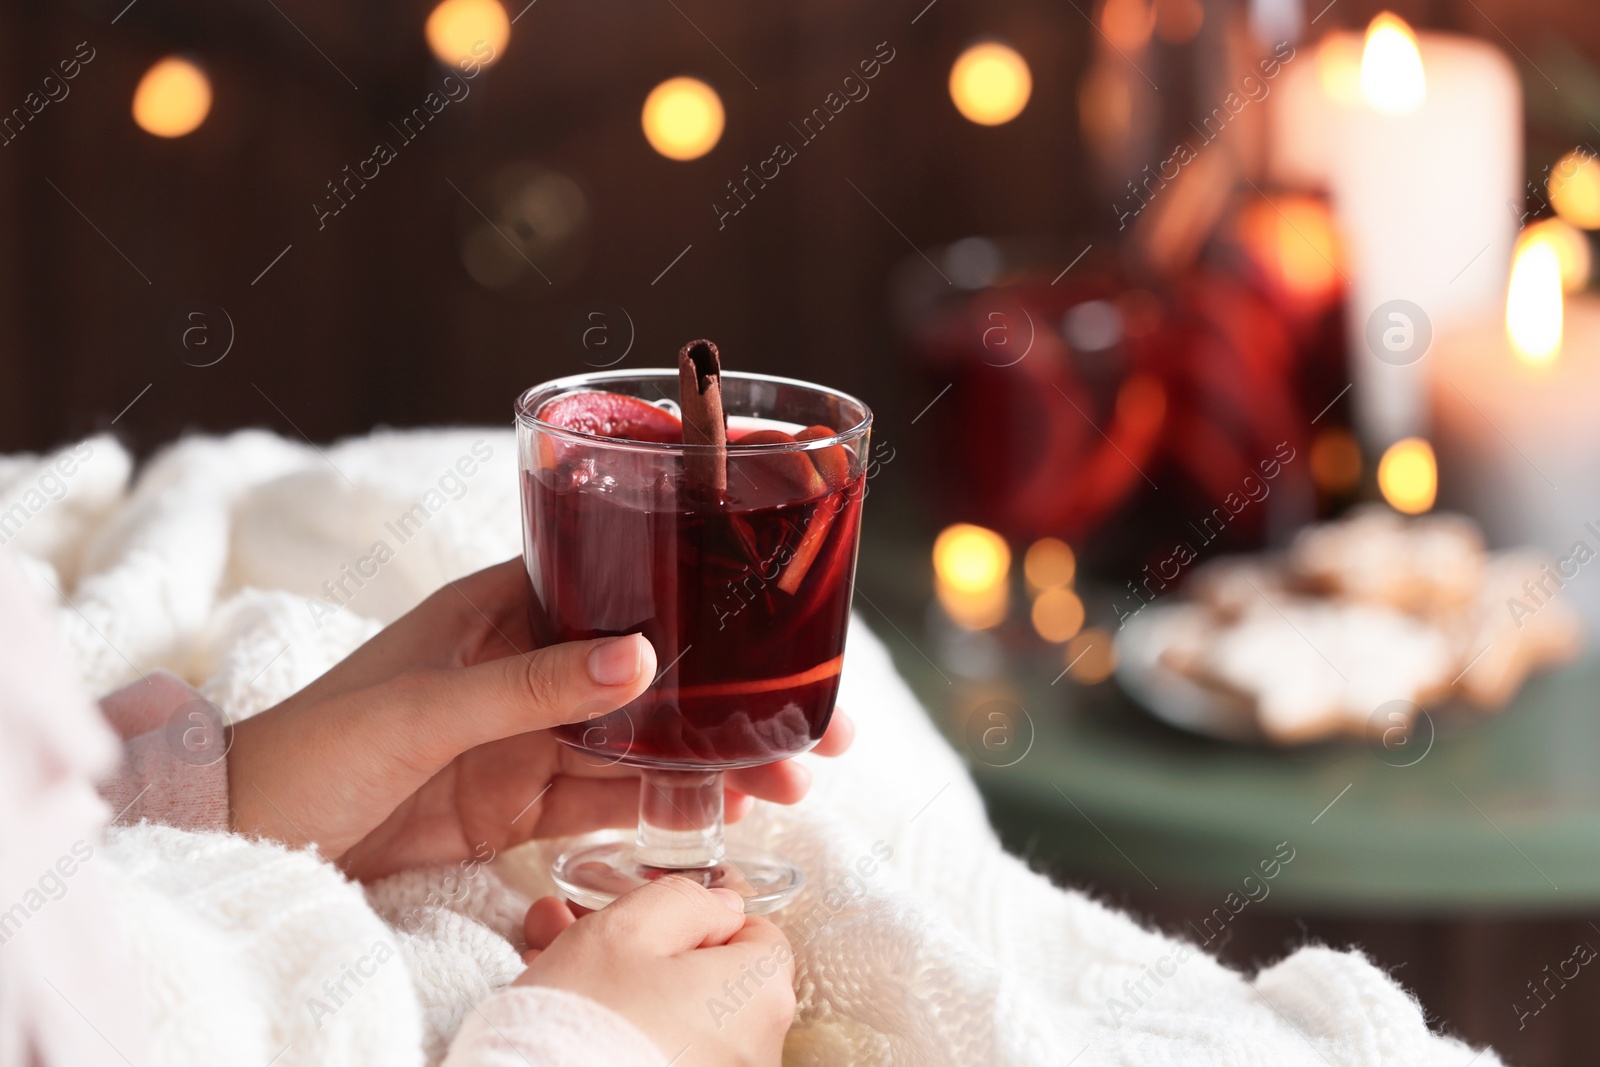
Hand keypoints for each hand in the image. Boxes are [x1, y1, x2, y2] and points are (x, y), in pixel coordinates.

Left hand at [227, 559, 853, 879]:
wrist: (252, 832)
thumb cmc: (317, 741)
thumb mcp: (426, 708)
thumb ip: (532, 687)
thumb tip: (643, 657)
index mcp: (506, 606)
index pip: (625, 584)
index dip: (706, 605)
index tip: (782, 630)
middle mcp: (534, 662)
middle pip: (660, 673)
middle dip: (737, 697)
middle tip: (821, 731)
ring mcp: (536, 734)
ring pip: (650, 740)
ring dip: (720, 758)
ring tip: (792, 783)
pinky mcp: (527, 800)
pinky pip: (615, 797)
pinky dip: (671, 806)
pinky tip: (729, 812)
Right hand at [516, 878, 794, 1064]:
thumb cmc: (587, 1021)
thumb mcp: (629, 928)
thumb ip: (687, 901)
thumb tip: (720, 907)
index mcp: (760, 997)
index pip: (757, 936)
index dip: (700, 918)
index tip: (647, 921)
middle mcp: (757, 1050)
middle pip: (710, 978)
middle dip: (645, 949)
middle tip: (579, 930)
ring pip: (675, 1015)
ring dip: (623, 987)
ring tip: (550, 964)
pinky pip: (659, 1051)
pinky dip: (623, 1030)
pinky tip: (567, 1013)